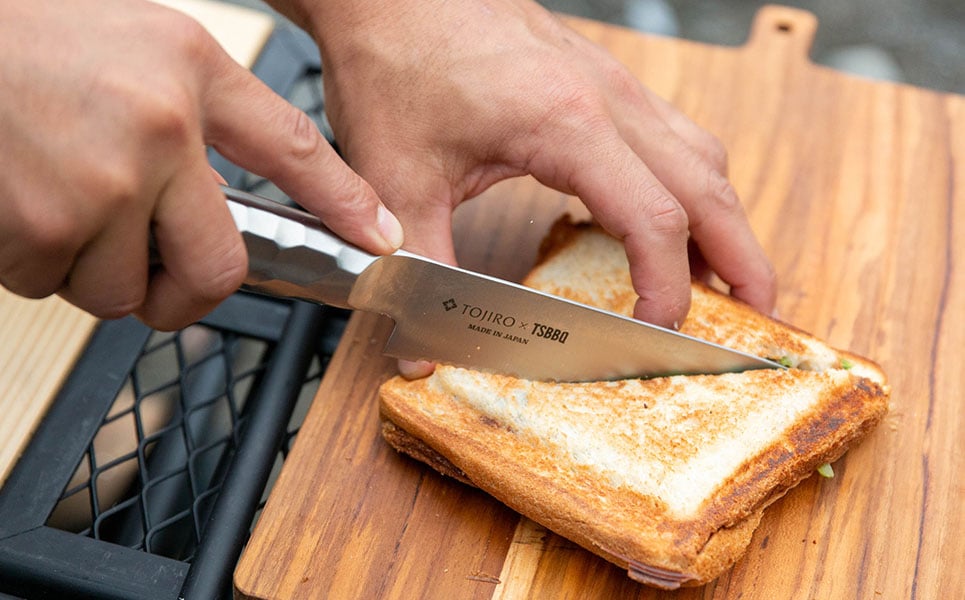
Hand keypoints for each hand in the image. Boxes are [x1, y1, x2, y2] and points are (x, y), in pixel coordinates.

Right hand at [0, 0, 401, 329]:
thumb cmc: (26, 32)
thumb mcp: (136, 39)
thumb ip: (193, 111)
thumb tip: (222, 198)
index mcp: (190, 70)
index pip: (295, 148)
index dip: (345, 203)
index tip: (376, 240)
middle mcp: (160, 129)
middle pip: (219, 269)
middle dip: (186, 292)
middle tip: (160, 273)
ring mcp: (102, 183)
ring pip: (124, 290)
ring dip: (94, 268)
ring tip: (61, 200)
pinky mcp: (40, 227)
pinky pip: (54, 284)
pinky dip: (36, 261)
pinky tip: (23, 201)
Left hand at [296, 0, 774, 331]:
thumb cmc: (395, 60)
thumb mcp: (398, 174)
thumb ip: (419, 262)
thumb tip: (418, 348)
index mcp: (567, 123)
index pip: (654, 220)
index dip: (668, 288)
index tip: (657, 335)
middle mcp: (608, 98)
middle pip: (708, 186)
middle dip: (741, 258)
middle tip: (756, 314)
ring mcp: (612, 82)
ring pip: (700, 155)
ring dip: (722, 218)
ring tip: (721, 277)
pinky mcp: (600, 77)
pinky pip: (672, 134)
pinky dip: (689, 184)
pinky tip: (666, 216)